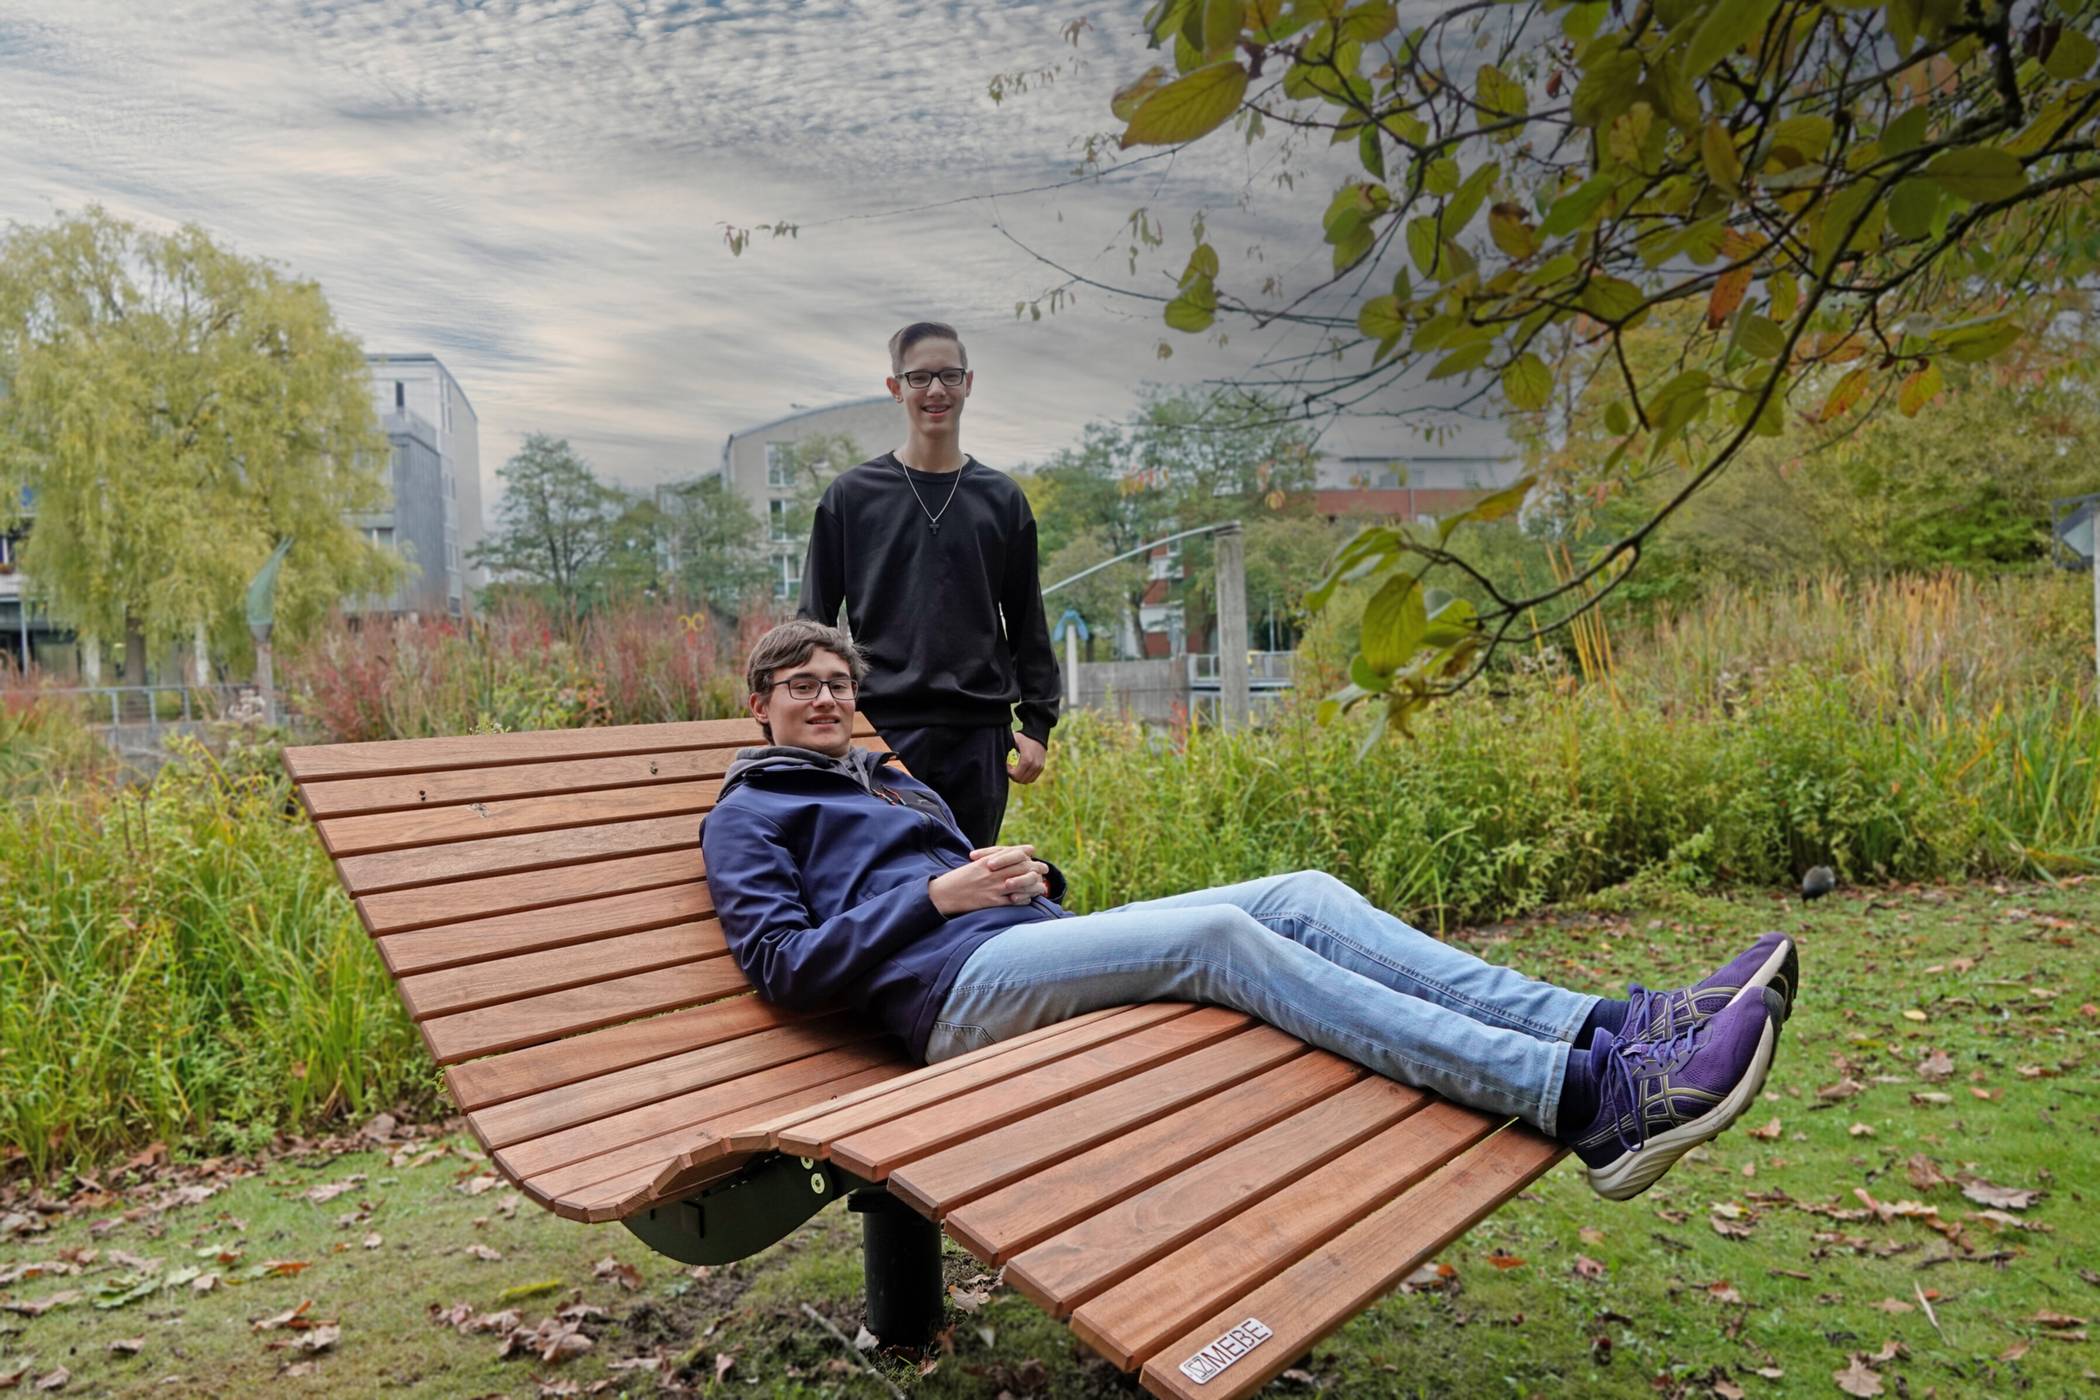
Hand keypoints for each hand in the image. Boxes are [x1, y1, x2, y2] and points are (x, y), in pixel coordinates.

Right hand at [929, 844, 1049, 914]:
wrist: (943, 895)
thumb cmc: (959, 879)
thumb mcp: (975, 864)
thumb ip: (992, 858)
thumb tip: (1010, 854)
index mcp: (988, 862)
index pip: (1014, 854)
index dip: (1026, 853)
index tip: (1033, 853)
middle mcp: (992, 873)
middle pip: (1022, 868)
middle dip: (1036, 868)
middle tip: (1044, 869)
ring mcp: (993, 888)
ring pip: (1022, 884)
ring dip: (1034, 885)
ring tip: (1041, 886)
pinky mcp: (992, 902)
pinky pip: (1014, 900)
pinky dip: (1024, 899)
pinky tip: (1027, 898)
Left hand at [1008, 734, 1046, 783]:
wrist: (1038, 736)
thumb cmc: (1024, 738)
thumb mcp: (1014, 741)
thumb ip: (1006, 748)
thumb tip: (998, 756)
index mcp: (1027, 759)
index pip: (1016, 775)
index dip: (1009, 773)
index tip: (1007, 765)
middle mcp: (1034, 765)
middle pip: (1021, 780)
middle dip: (1013, 776)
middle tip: (1010, 768)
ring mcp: (1039, 767)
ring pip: (1027, 781)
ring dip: (1020, 778)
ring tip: (1016, 770)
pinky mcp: (1041, 768)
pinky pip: (1032, 779)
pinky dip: (1026, 777)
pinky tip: (1022, 770)